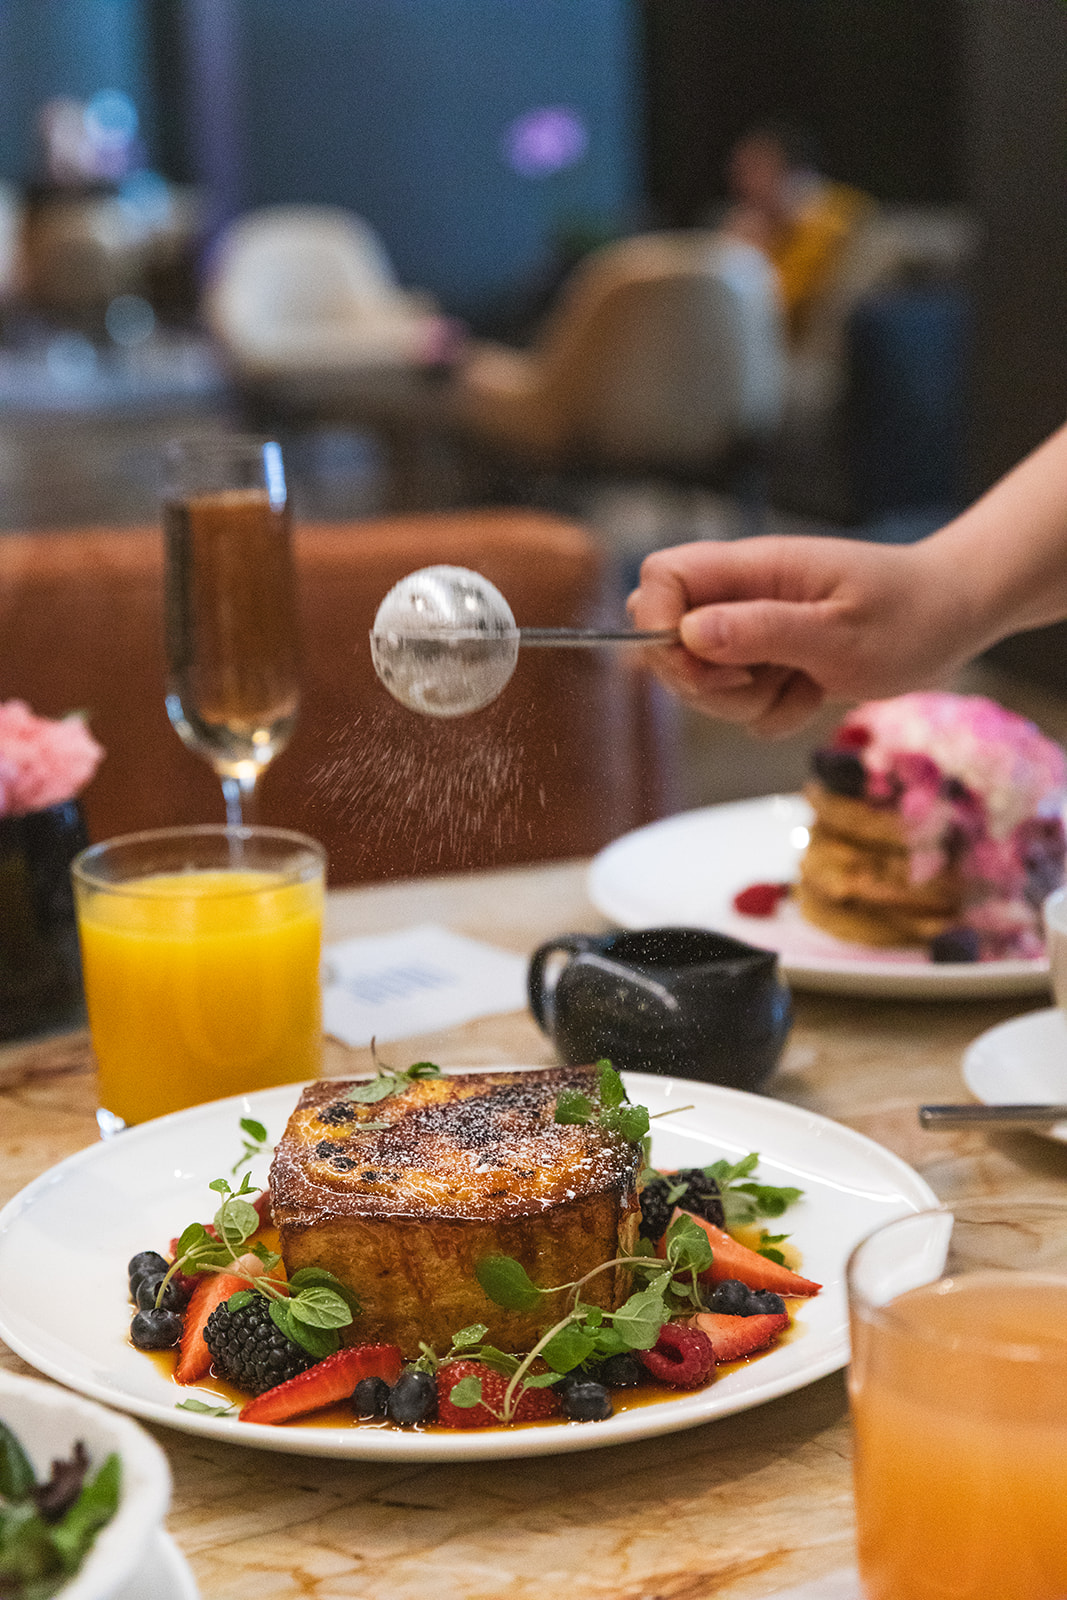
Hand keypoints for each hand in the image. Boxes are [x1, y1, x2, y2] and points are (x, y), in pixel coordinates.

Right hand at [627, 535, 977, 736]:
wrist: (954, 617)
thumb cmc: (909, 613)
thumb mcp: (840, 632)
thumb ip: (763, 630)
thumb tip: (688, 632)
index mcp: (751, 567)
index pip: (659, 578)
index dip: (657, 624)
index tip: (701, 663)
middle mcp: (741, 595)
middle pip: (666, 640)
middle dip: (702, 682)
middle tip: (761, 681)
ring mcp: (752, 630)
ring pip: (700, 682)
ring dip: (745, 703)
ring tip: (805, 681)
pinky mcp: (767, 662)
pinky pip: (740, 705)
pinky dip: (774, 711)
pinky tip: (815, 690)